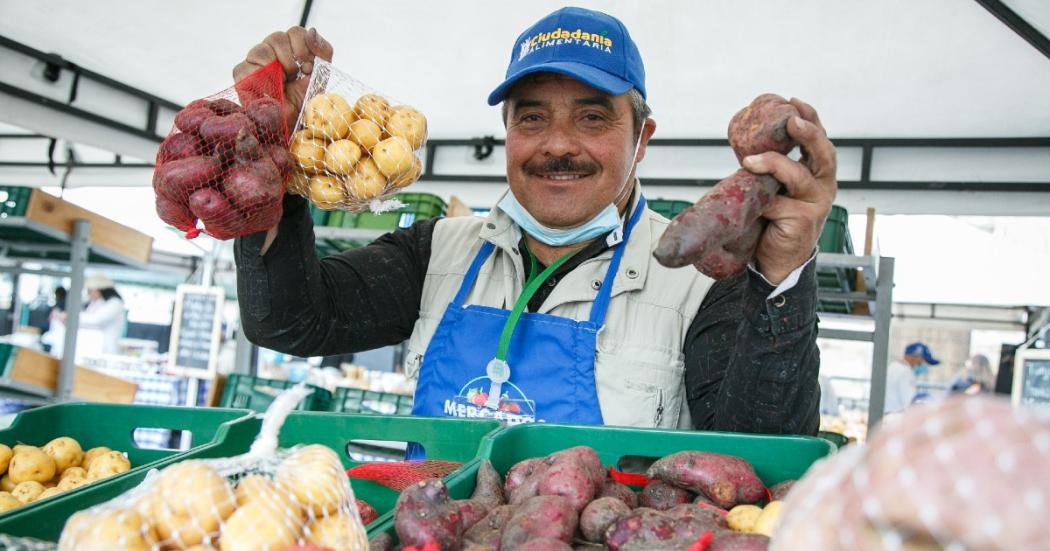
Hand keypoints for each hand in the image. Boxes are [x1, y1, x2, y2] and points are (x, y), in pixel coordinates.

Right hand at [233, 27, 333, 128]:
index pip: (296, 33)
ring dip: (275, 70)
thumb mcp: (321, 74)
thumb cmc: (306, 100)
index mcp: (291, 48)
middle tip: (296, 77)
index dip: (304, 48)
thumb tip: (311, 31)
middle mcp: (272, 51)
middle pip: (278, 38)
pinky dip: (259, 79)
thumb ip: (322, 50)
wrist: (294, 123)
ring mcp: (254, 61)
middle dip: (291, 60)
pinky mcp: (241, 75)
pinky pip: (244, 68)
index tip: (308, 68)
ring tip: (283, 84)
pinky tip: (270, 90)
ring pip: (261, 50)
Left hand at [741, 98, 836, 283]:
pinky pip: (778, 204)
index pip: (818, 139)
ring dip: (773, 165)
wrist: (778, 258)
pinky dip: (763, 203)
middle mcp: (823, 183)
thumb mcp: (774, 186)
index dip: (809, 118)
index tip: (793, 101)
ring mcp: (817, 202)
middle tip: (791, 121)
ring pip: (798, 176)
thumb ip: (770, 167)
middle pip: (823, 152)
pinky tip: (755, 207)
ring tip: (749, 161)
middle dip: (809, 133)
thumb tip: (745, 142)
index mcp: (817, 170)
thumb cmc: (775, 217)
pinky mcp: (804, 220)